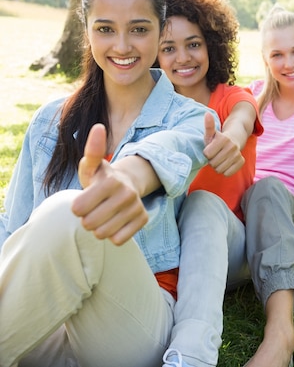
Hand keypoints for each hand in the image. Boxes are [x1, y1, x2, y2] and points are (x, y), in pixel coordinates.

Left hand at [72, 124, 148, 244]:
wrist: (127, 186)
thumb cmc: (101, 178)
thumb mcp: (92, 166)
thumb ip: (91, 151)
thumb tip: (98, 126)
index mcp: (111, 181)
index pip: (78, 209)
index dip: (76, 207)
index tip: (82, 200)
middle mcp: (127, 194)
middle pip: (90, 224)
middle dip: (87, 219)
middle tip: (93, 210)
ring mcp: (136, 208)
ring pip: (104, 234)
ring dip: (99, 228)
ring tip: (103, 217)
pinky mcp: (143, 220)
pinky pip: (119, 240)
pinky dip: (113, 235)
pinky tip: (114, 223)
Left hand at [203, 112, 244, 175]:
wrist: (235, 140)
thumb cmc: (218, 139)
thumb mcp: (212, 133)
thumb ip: (208, 125)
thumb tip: (207, 113)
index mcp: (223, 139)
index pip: (207, 154)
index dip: (206, 153)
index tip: (210, 149)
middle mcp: (232, 146)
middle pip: (213, 163)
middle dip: (211, 161)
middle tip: (215, 155)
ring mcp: (237, 154)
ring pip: (220, 170)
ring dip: (217, 166)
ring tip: (220, 159)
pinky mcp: (241, 162)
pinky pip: (227, 173)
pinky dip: (225, 170)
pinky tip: (226, 163)